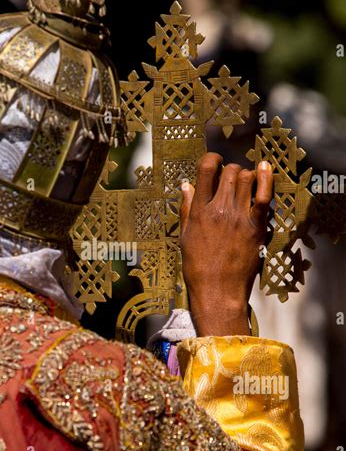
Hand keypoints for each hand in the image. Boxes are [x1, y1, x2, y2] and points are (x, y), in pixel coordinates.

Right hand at [179, 153, 272, 336]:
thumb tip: (186, 185)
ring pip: (247, 178)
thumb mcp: (185, 236)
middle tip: (230, 181)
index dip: (211, 159)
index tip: (214, 163)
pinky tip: (265, 169)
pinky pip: (264, 195)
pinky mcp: (256, 227)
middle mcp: (218, 209)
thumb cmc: (197, 267)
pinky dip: (266, 178)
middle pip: (230, 171)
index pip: (206, 169)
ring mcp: (238, 217)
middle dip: (230, 170)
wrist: (217, 291)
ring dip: (246, 176)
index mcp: (199, 211)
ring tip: (245, 185)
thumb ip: (187, 209)